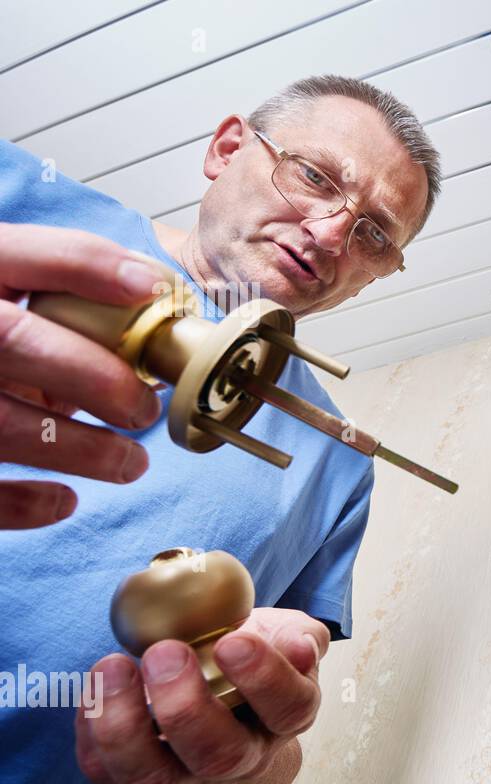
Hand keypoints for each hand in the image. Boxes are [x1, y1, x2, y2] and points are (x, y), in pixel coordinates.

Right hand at [0, 223, 167, 529]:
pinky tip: (65, 501)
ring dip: (80, 448)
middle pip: (10, 340)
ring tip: (132, 462)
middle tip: (145, 408)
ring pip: (0, 423)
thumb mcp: (3, 306)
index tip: (153, 289)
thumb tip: (149, 339)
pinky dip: (23, 502)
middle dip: (94, 376)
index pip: (17, 253)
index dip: (85, 265)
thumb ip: (52, 311)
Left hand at [75, 607, 328, 783]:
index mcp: (282, 720)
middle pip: (220, 754)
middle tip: (165, 652)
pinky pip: (107, 775)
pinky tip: (94, 689)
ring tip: (113, 668)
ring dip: (125, 727)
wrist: (223, 724)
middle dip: (186, 705)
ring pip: (155, 781)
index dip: (264, 679)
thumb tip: (298, 645)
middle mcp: (240, 760)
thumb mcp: (282, 643)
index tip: (233, 641)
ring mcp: (187, 782)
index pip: (288, 709)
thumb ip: (298, 635)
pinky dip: (92, 734)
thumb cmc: (248, 673)